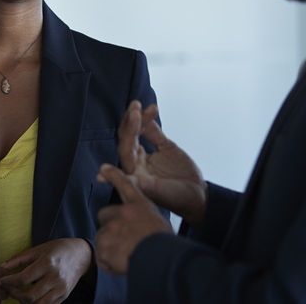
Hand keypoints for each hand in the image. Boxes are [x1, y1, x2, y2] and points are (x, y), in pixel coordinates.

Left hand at [0, 238, 90, 303]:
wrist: (81, 255)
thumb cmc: (57, 249)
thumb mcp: (38, 249)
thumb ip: (20, 259)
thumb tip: (2, 267)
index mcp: (47, 263)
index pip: (23, 278)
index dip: (9, 282)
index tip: (1, 281)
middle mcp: (55, 278)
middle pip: (30, 296)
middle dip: (15, 294)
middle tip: (9, 289)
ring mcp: (61, 289)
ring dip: (24, 302)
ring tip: (19, 293)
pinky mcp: (64, 296)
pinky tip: (30, 296)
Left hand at [95, 164, 172, 274]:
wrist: (160, 259)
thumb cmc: (164, 245)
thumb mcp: (159, 222)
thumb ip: (142, 218)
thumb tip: (136, 225)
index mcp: (138, 205)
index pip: (124, 184)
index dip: (113, 175)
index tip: (104, 168)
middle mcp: (122, 212)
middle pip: (104, 215)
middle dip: (109, 226)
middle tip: (124, 239)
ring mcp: (111, 228)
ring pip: (101, 236)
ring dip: (109, 246)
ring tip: (127, 255)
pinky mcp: (104, 246)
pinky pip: (101, 255)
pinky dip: (108, 262)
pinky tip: (121, 264)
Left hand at [109, 100, 207, 225]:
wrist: (198, 197)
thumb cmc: (176, 199)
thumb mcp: (157, 191)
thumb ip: (137, 182)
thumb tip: (107, 176)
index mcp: (133, 171)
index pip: (126, 148)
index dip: (129, 132)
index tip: (134, 116)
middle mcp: (138, 161)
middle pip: (128, 137)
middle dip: (132, 121)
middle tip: (136, 106)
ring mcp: (150, 153)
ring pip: (138, 131)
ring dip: (141, 118)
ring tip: (146, 106)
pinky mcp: (163, 147)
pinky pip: (153, 131)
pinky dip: (151, 120)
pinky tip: (153, 109)